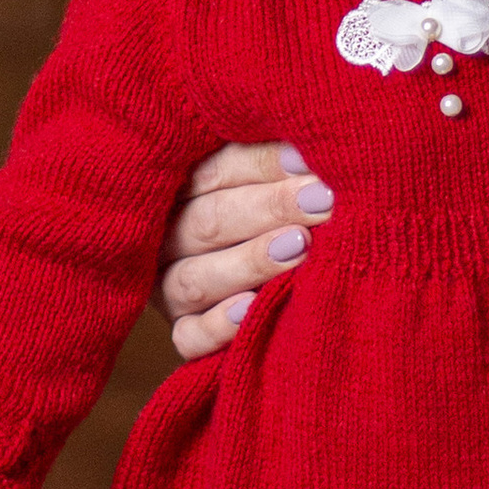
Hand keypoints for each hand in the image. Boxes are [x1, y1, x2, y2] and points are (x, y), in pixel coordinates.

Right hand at [154, 142, 334, 360]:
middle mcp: (167, 239)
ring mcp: (169, 290)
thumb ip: (279, 165)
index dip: (262, 165)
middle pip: (208, 222)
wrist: (256, 282)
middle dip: (269, 209)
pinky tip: (251, 309)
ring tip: (299, 246)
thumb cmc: (271, 213)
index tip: (308, 161)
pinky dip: (218, 325)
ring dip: (250, 261)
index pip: (215, 171)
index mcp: (180, 188)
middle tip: (320, 200)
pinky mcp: (182, 332)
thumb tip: (312, 152)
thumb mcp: (264, 180)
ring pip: (197, 278)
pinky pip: (190, 336)